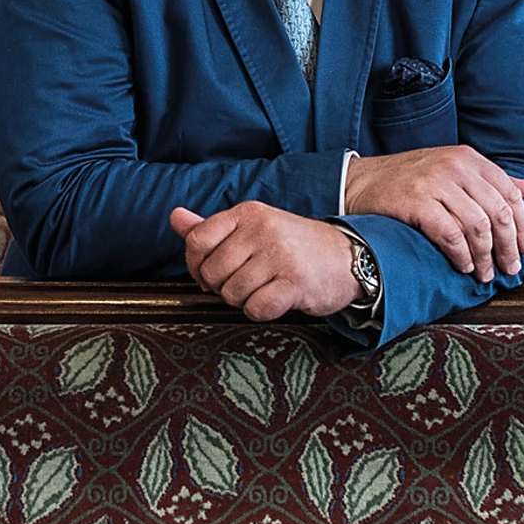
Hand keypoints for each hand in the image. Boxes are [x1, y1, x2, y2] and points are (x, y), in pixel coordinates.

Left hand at [170, 203, 358, 322]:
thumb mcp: (253, 227)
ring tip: (264, 288)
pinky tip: (276, 299)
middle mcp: (262, 229)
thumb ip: (211, 227)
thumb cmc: (295, 246)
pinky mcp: (294, 282)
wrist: (347, 257)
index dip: (197, 264)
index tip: (212, 271)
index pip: (197, 240)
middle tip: (246, 282)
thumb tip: (175, 218)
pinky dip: (262, 311)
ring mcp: (279, 255)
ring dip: (244, 300)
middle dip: (222, 286)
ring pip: (232, 293)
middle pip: (211, 272)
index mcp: (248, 213)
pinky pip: (256, 308)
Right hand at [341, 147, 523, 282]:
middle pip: (497, 211)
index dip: (523, 225)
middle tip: (510, 269)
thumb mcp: (451, 171)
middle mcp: (455, 166)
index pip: (510, 193)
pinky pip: (451, 235)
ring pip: (477, 225)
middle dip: (508, 245)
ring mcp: (434, 183)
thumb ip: (490, 180)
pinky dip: (462, 255)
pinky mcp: (416, 202)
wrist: (359, 182)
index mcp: (468, 158)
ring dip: (486, 256)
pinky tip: (464, 266)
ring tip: (485, 274)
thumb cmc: (408, 180)